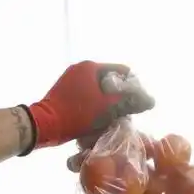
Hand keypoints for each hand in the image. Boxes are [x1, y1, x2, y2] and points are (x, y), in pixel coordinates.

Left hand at [22, 61, 153, 153]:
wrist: (43, 125)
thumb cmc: (76, 114)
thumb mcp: (107, 109)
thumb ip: (130, 102)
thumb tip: (151, 101)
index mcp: (91, 67)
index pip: (122, 71)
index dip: (133, 86)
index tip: (136, 103)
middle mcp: (80, 69)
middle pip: (110, 80)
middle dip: (119, 96)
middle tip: (125, 113)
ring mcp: (70, 80)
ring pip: (98, 90)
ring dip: (107, 103)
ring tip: (112, 118)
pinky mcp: (63, 92)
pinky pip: (86, 96)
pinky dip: (94, 105)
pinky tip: (97, 120)